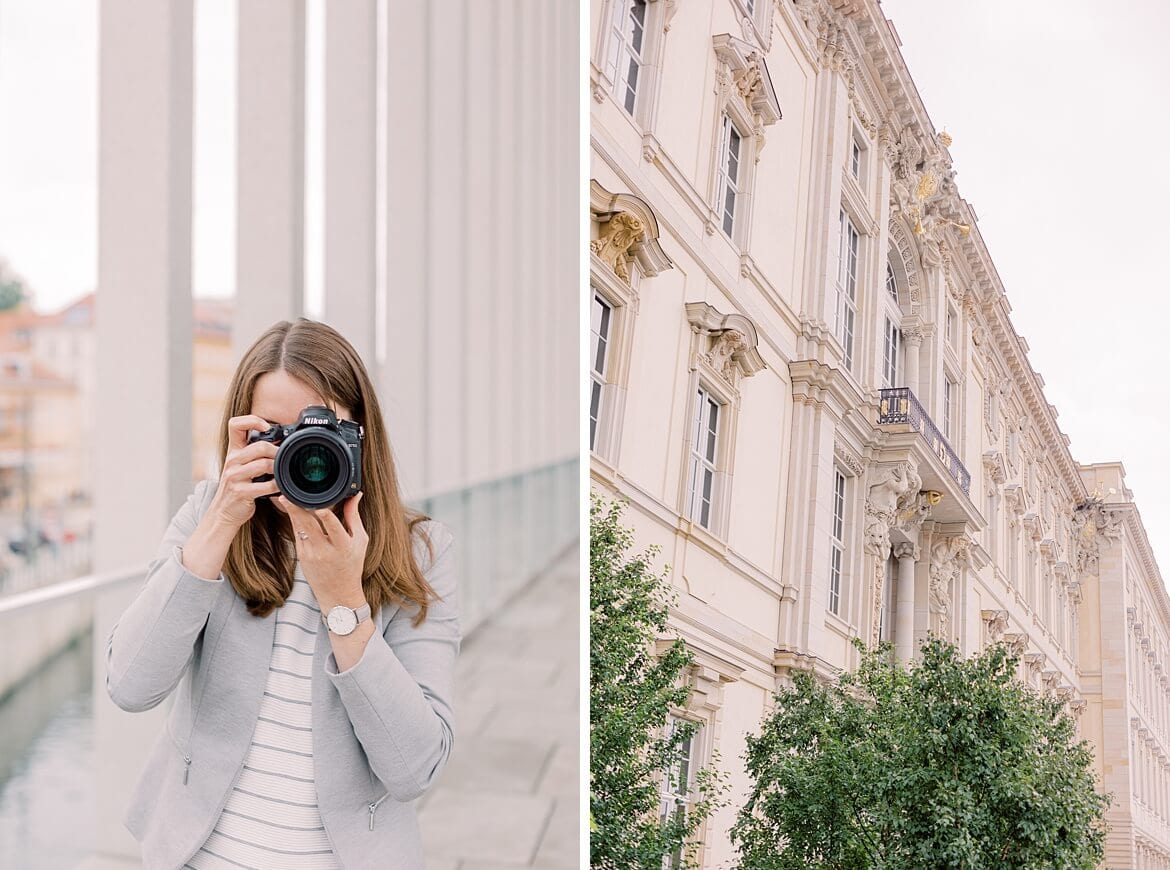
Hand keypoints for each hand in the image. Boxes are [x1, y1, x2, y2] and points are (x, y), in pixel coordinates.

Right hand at [208, 415, 280, 529]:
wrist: (223, 512)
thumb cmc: (238, 487)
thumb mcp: (241, 466)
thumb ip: (255, 454)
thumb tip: (280, 443)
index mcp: (233, 451)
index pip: (235, 425)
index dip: (252, 420)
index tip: (267, 427)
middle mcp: (232, 461)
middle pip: (260, 446)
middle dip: (277, 451)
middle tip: (286, 458)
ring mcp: (235, 476)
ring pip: (264, 464)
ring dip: (279, 469)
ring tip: (284, 472)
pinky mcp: (240, 492)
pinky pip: (266, 486)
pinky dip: (278, 486)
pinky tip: (281, 487)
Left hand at [276, 492, 368, 608]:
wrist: (338, 593)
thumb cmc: (352, 565)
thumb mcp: (360, 541)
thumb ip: (354, 516)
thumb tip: (356, 495)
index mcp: (343, 547)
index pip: (334, 529)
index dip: (327, 518)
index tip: (319, 507)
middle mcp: (325, 551)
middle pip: (309, 527)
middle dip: (296, 511)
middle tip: (285, 497)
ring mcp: (310, 554)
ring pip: (299, 529)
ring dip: (291, 513)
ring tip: (284, 499)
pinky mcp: (301, 556)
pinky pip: (297, 534)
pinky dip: (295, 521)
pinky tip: (291, 510)